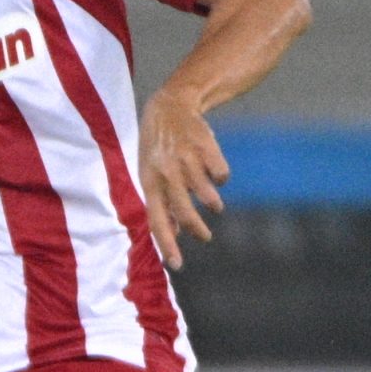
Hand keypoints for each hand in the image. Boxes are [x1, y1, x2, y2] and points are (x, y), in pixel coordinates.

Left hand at [137, 89, 226, 270]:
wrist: (170, 106)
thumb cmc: (158, 148)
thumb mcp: (151, 173)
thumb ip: (161, 201)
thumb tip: (175, 232)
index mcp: (149, 181)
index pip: (156, 219)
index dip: (166, 244)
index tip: (177, 266)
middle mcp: (166, 172)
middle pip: (183, 210)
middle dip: (196, 229)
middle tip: (205, 237)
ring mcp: (186, 158)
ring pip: (205, 194)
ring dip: (212, 204)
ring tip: (215, 207)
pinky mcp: (206, 146)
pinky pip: (220, 174)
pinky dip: (221, 178)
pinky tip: (216, 175)